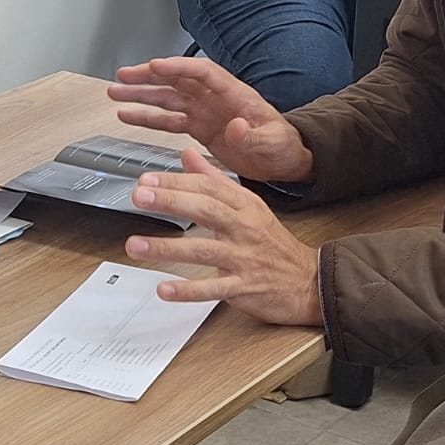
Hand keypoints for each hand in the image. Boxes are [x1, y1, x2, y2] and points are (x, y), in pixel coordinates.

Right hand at [108, 56, 313, 182]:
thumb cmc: (282, 146)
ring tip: (116, 92)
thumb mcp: (273, 142)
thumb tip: (237, 126)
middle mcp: (214, 99)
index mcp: (234, 94)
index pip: (202, 73)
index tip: (155, 67)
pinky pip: (168, 119)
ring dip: (142, 95)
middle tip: (124, 76)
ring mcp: (204, 112)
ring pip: (167, 97)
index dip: (178, 68)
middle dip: (149, 77)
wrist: (283, 160)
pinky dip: (148, 117)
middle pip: (177, 80)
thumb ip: (254, 136)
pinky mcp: (198, 128)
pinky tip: (128, 115)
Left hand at [124, 151, 320, 324]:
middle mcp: (244, 228)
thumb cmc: (273, 242)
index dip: (176, 181)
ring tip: (135, 246)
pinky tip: (164, 288)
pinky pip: (214, 288)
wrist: (309, 281)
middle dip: (171, 201)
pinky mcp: (244, 287)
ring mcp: (244, 258)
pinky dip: (188, 290)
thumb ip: (215, 179)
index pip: (208, 187)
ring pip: (203, 249)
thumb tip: (187, 154)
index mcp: (244, 205)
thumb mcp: (248, 204)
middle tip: (139, 197)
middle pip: (206, 210)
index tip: (146, 180)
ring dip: (167, 248)